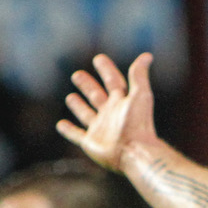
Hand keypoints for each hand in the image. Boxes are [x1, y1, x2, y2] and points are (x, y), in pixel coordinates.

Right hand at [57, 53, 156, 172]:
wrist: (135, 152)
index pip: (113, 82)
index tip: (98, 58)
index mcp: (122, 102)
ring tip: (70, 97)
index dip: (106, 69)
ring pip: (86, 114)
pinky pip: (76, 135)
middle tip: (77, 74)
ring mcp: (100, 129)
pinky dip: (68, 130)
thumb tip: (147, 55)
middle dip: (88, 86)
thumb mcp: (140, 95)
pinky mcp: (91, 143)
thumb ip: (139, 75)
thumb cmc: (138, 124)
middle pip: (97, 96)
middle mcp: (111, 115)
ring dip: (78, 106)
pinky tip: (60, 124)